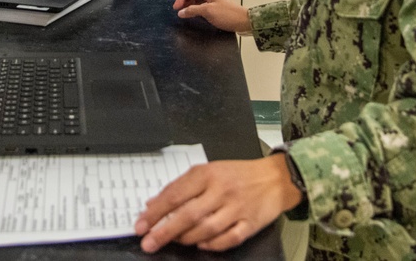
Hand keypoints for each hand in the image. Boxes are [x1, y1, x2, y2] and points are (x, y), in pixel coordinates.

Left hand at [134, 154, 302, 252]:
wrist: (275, 177)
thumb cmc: (237, 174)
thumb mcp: (207, 171)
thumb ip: (180, 187)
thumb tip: (153, 203)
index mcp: (207, 174)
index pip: (175, 194)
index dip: (155, 212)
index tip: (141, 224)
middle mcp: (221, 191)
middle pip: (189, 215)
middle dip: (165, 231)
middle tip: (149, 242)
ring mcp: (237, 208)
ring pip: (207, 229)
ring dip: (186, 239)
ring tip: (174, 241)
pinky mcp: (250, 223)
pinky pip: (229, 239)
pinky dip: (212, 245)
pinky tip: (201, 245)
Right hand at [173, 0, 251, 32]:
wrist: (244, 21)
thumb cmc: (226, 15)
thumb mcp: (207, 11)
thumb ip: (193, 10)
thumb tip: (180, 12)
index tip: (177, 8)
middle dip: (185, 1)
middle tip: (179, 12)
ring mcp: (215, 0)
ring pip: (199, 0)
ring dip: (191, 6)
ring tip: (185, 14)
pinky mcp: (218, 7)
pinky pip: (204, 5)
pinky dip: (197, 9)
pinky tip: (195, 16)